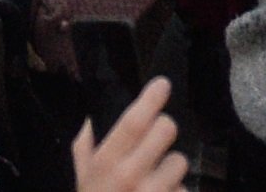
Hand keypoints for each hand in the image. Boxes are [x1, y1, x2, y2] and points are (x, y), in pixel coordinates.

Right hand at [70, 76, 188, 191]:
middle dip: (163, 128)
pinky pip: (185, 188)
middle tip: (155, 137)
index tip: (162, 84)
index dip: (150, 99)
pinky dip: (175, 190)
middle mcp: (132, 177)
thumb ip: (86, 141)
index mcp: (106, 163)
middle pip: (166, 129)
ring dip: (170, 167)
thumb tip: (94, 113)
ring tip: (155, 179)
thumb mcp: (80, 172)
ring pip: (180, 160)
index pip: (133, 122)